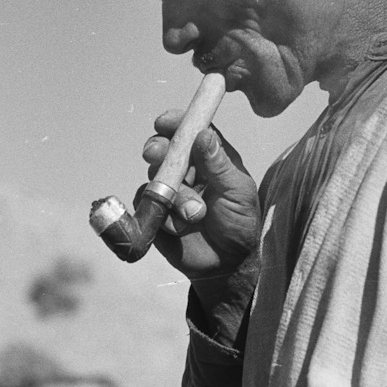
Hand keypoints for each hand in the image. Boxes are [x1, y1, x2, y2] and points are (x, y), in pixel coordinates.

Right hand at [141, 111, 260, 280]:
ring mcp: (170, 190)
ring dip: (174, 195)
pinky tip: (181, 228)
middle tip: (155, 154)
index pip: (192, 131)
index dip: (177, 122)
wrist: (227, 264)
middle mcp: (187, 170)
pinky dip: (164, 216)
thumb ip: (219, 165)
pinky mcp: (156, 212)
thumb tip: (204, 134)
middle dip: (158, 150)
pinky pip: (146, 204)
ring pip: (156, 179)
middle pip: (165, 149)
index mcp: (210, 159)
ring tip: (196, 215)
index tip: (165, 122)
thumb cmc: (239, 223)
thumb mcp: (237, 192)